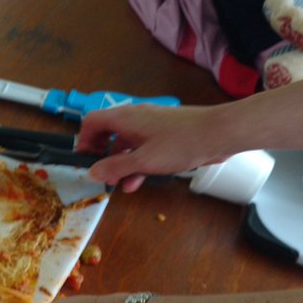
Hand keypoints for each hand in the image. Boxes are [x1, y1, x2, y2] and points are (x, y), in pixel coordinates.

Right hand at [77, 105, 231, 192]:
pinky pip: (142, 146)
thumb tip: (92, 171)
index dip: (83, 140)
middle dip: (101, 155)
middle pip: (107, 132)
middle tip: (101, 175)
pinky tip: (139, 180)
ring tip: (120, 185)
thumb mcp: (144, 161)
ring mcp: (151, 124)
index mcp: (125, 118)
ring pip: (126, 143)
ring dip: (120, 163)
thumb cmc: (180, 144)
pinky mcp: (165, 133)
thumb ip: (115, 167)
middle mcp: (135, 117)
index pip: (91, 122)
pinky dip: (137, 162)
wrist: (219, 133)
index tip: (83, 161)